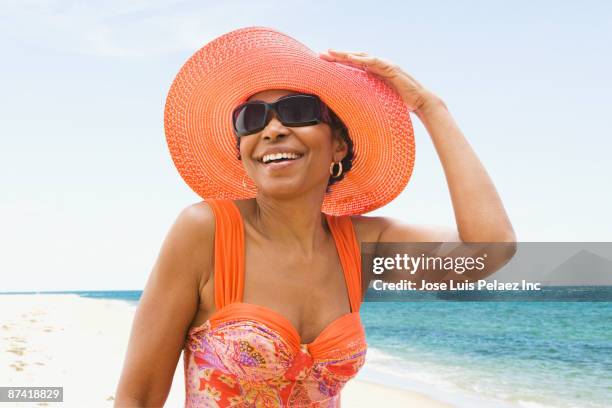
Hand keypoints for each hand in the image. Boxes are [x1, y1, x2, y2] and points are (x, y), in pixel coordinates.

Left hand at [319, 49, 438, 112]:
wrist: (420, 102)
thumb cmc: (400, 103)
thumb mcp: (378, 100)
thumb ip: (366, 99)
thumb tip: (351, 109)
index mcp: (373, 73)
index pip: (353, 65)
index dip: (338, 63)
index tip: (323, 63)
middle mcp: (378, 66)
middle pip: (355, 58)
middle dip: (337, 56)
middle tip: (321, 54)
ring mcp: (385, 66)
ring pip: (363, 56)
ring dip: (346, 54)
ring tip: (332, 53)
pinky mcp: (392, 69)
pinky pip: (376, 62)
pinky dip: (364, 59)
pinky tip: (352, 58)